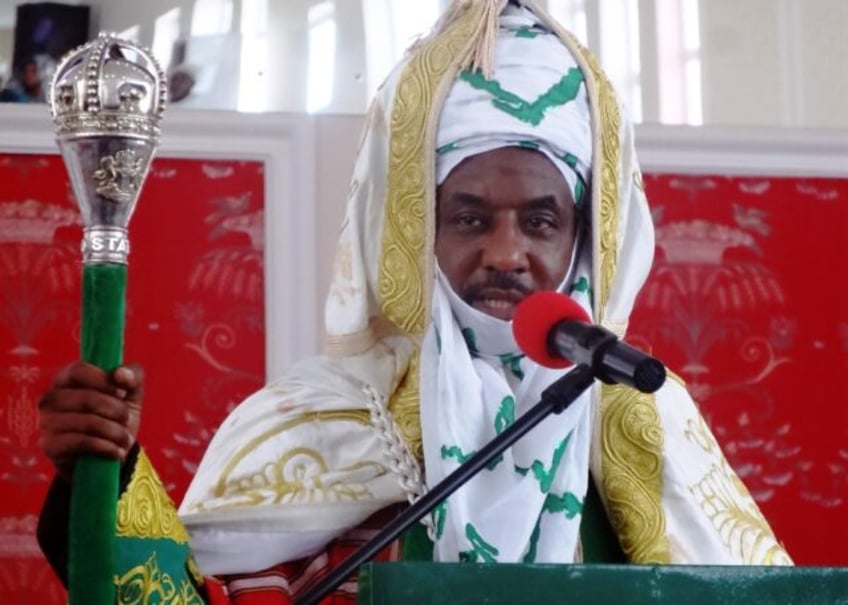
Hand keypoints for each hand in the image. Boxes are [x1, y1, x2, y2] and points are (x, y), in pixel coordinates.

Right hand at [37, 361, 143, 481]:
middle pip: (85, 398)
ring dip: (114, 431)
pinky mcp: (49, 446)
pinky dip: (105, 447)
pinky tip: (115, 450)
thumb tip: (120, 374)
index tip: (121, 392)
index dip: (104, 380)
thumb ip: (132, 375)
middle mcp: (51, 399)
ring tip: (124, 438)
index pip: (78, 370)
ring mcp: (46, 422)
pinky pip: (80, 442)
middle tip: (127, 419)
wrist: (110, 453)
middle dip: (115, 410)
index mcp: (67, 379)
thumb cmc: (117, 416)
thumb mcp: (131, 392)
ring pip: (85, 422)